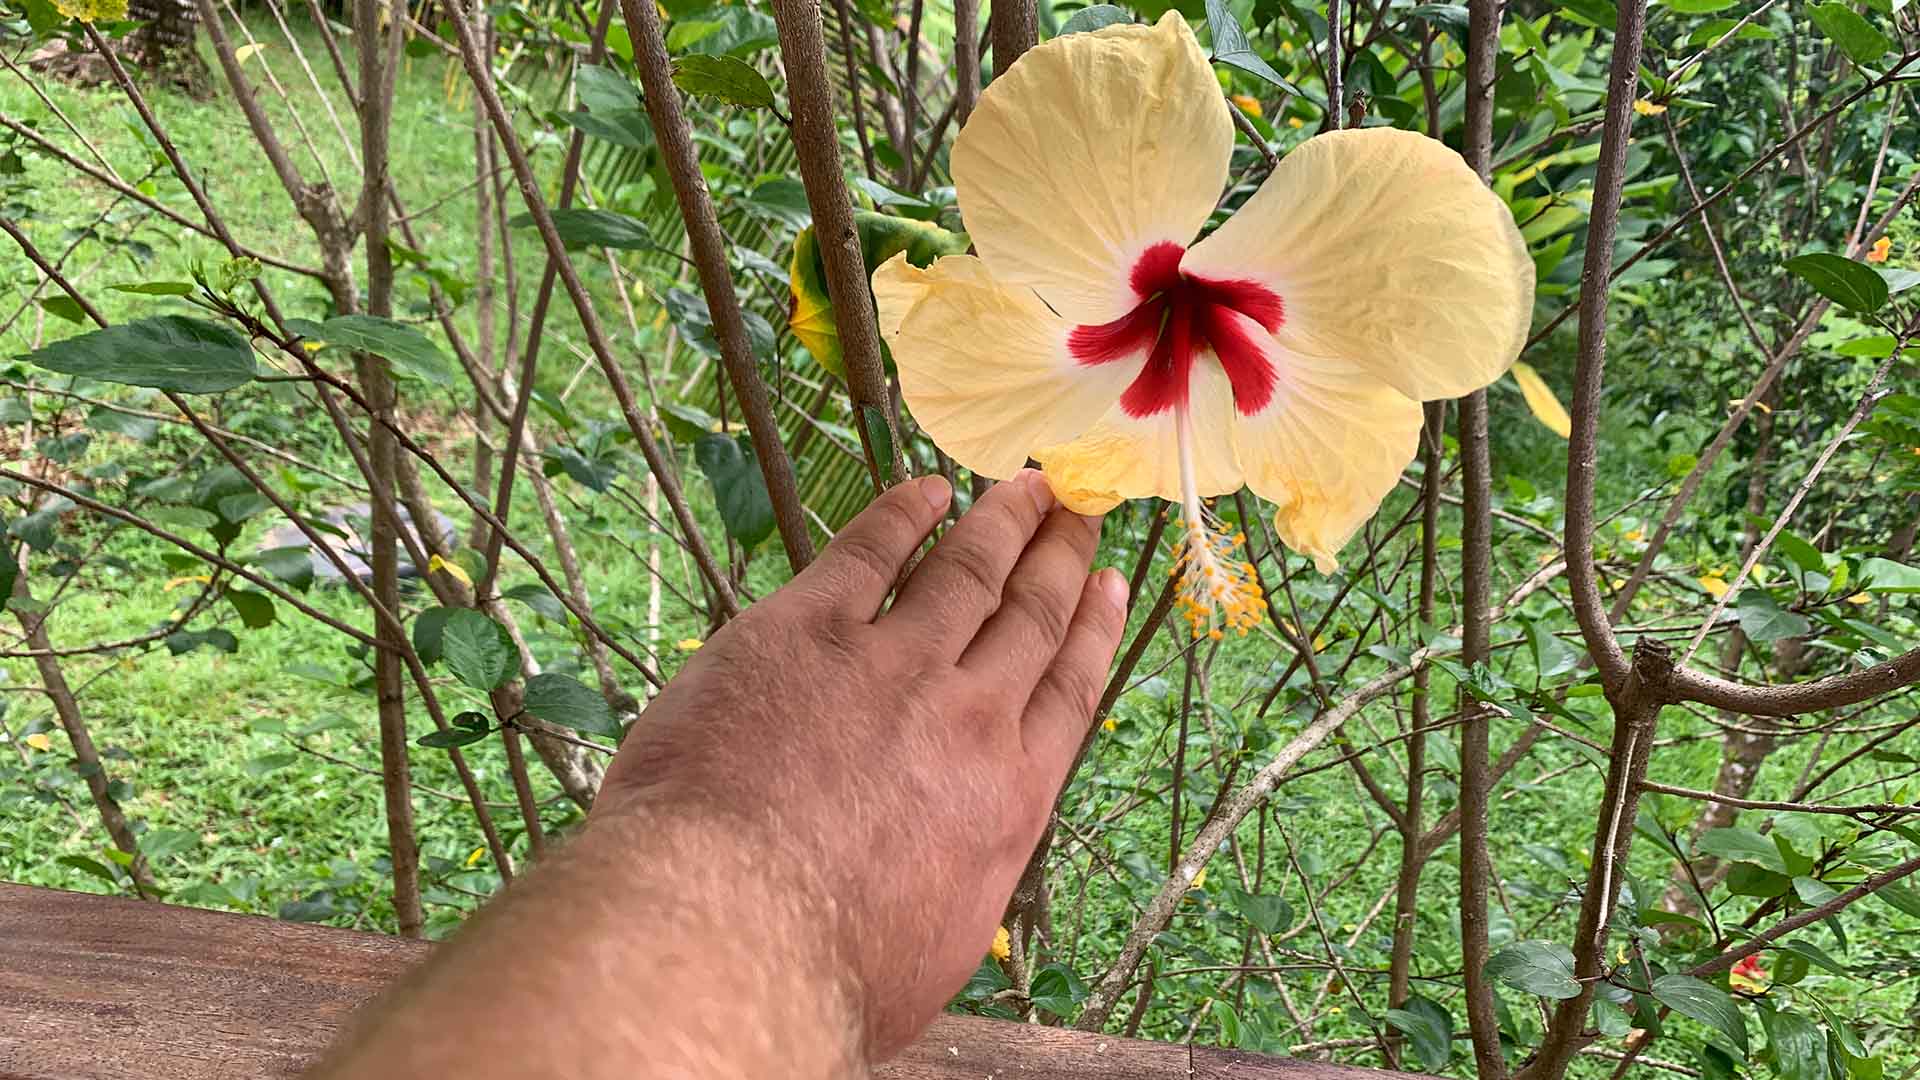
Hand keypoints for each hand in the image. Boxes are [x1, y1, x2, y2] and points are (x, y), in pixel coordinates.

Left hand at [595, 469, 1128, 1058]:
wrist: (729, 933)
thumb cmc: (826, 971)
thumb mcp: (935, 941)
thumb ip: (960, 875)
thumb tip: (952, 867)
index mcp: (1006, 797)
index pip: (1068, 690)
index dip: (1093, 627)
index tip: (1109, 582)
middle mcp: (966, 718)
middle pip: (1030, 618)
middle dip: (1060, 555)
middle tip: (1080, 505)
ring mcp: (887, 666)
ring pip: (965, 572)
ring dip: (1000, 521)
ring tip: (1024, 484)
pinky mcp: (801, 634)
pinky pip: (865, 553)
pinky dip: (900, 515)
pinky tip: (922, 491)